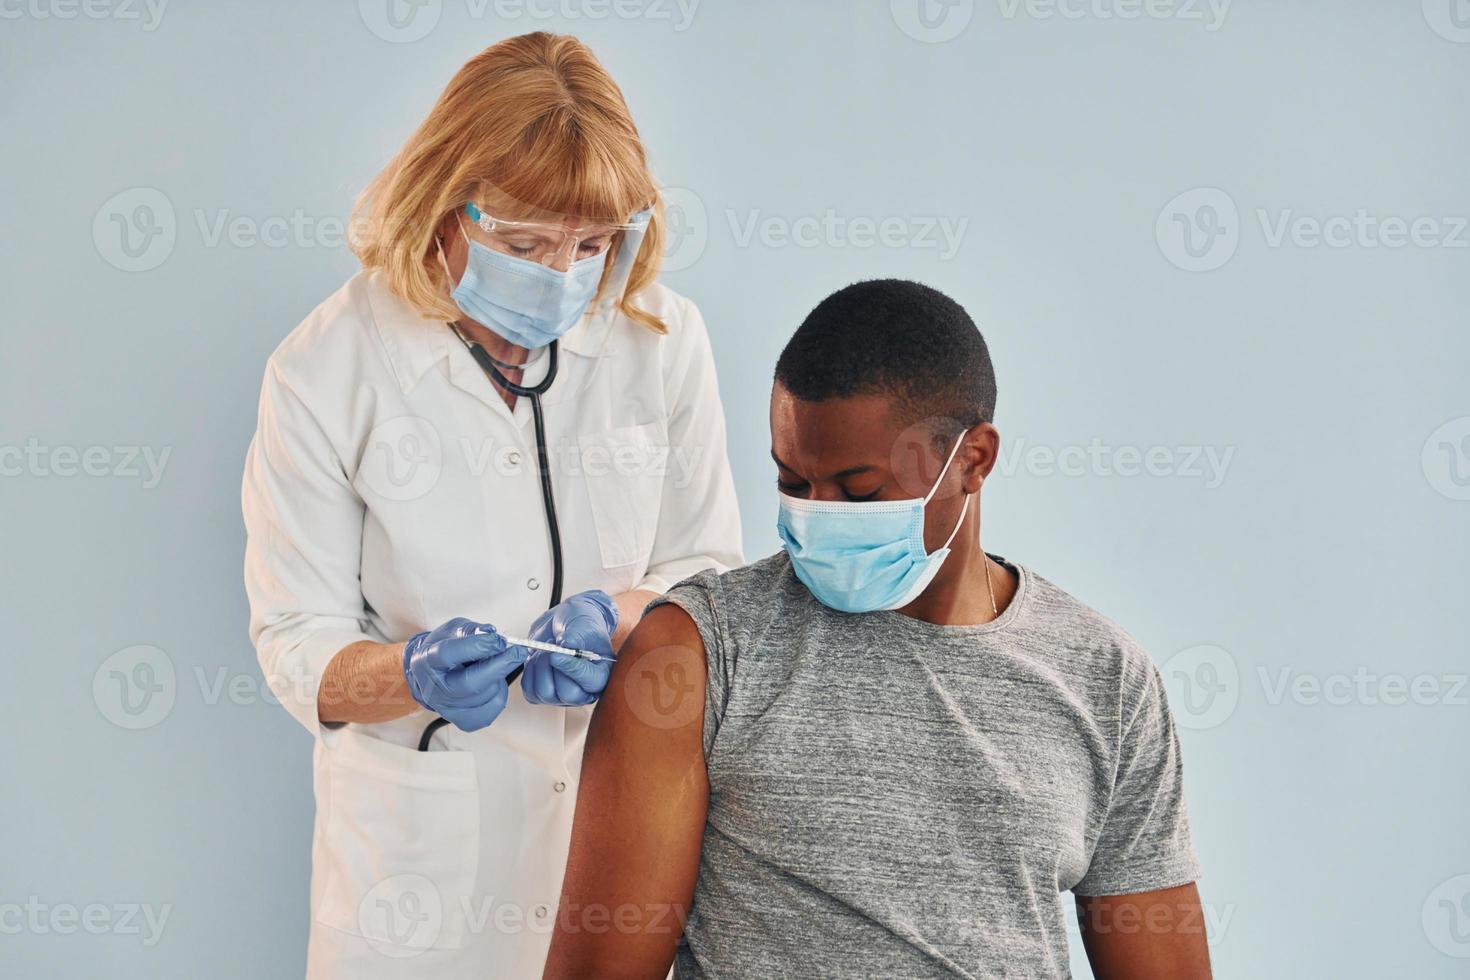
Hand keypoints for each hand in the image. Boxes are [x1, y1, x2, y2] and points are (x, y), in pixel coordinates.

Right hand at [402, 618, 528, 730]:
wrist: (428, 674)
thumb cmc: (443, 647)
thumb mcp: (453, 630)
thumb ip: (471, 630)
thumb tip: (491, 634)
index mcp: (428, 661)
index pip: (449, 654)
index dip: (477, 646)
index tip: (498, 640)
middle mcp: (435, 689)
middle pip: (470, 684)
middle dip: (499, 666)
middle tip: (518, 652)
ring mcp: (448, 708)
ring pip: (485, 696)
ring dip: (499, 678)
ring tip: (496, 665)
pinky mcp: (463, 720)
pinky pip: (491, 710)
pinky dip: (500, 694)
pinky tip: (494, 682)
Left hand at [520, 590, 617, 705]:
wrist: (563, 624)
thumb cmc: (580, 625)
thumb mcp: (583, 625)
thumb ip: (576, 636)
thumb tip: (566, 646)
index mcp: (601, 675)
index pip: (592, 682)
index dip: (573, 669)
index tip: (556, 654)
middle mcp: (584, 690)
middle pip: (568, 693)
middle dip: (554, 668)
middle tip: (551, 648)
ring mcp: (562, 695)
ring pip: (545, 693)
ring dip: (540, 668)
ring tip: (545, 650)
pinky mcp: (543, 693)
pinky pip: (530, 691)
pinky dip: (529, 672)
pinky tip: (536, 658)